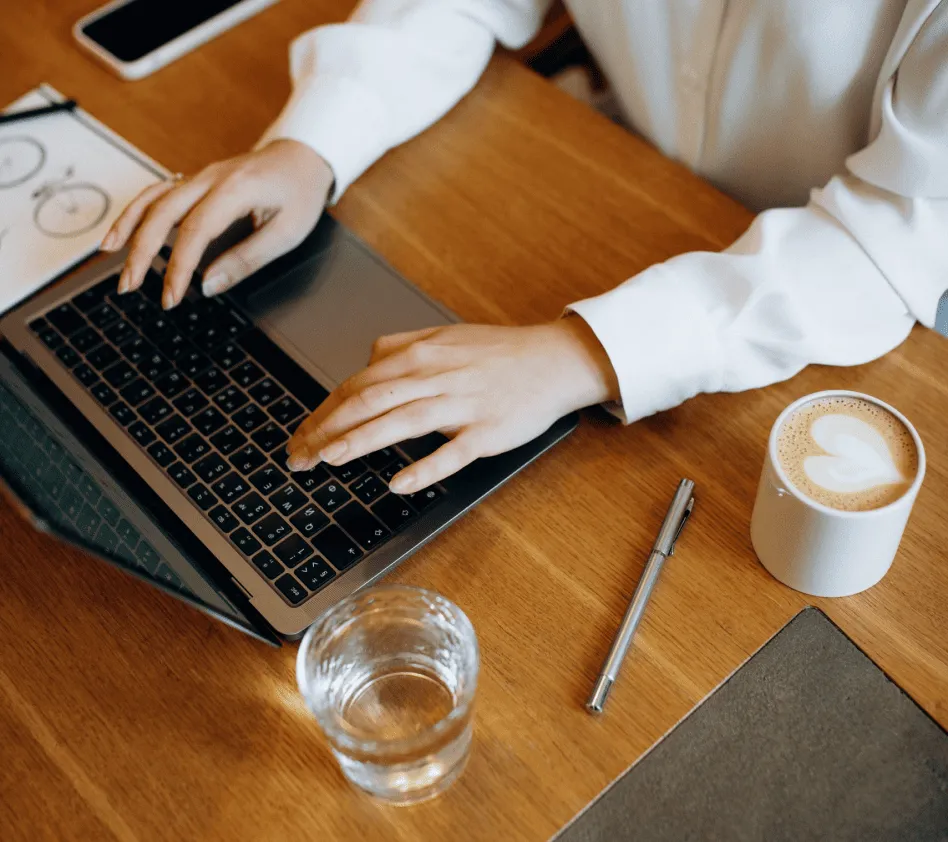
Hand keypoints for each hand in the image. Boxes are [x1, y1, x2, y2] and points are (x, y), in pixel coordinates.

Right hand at [101, 140, 333, 308]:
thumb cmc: (300, 192)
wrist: (304, 156)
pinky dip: (136, 211)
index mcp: (236, 188)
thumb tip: (210, 284)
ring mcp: (201, 176)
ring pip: (153, 198)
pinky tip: (122, 232)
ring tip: (110, 256)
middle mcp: (211, 177)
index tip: (171, 296)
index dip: (178, 267)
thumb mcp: (288, 232)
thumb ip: (248, 259)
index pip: (195, 231)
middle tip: (130, 286)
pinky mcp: (197, 181)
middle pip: (162, 212)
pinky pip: (158, 192)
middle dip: (141, 251)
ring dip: (128, 228)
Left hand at [286, 318, 618, 493]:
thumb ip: (401, 344)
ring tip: (329, 460)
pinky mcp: (486, 430)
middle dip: (328, 430)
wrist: (553, 360)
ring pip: (402, 422)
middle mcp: (434, 376)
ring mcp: (461, 404)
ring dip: (360, 441)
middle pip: (369, 402)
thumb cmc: (499, 352)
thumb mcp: (444, 335)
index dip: (323, 412)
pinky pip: (451, 452)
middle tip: (300, 457)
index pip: (358, 385)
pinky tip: (399, 483)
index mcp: (420, 355)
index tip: (301, 436)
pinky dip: (424, 468)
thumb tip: (368, 359)